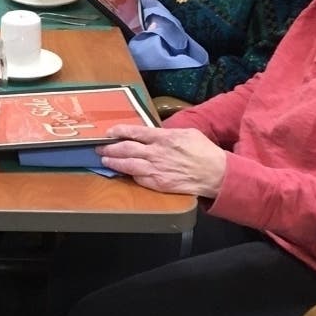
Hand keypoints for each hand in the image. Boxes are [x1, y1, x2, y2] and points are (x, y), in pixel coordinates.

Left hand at [96, 124, 226, 196]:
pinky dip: (129, 174)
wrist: (215, 174)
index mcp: (163, 138)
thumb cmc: (204, 151)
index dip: (119, 131)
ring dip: (114, 162)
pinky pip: (138, 179)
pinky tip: (122, 172)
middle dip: (110, 147)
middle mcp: (156, 153)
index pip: (135, 132)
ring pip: (128, 165)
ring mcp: (156, 170)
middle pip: (126, 149)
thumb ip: (167, 133)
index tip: (109, 131)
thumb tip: (154, 133)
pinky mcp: (158, 184)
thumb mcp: (187, 133)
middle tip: (99, 146)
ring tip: (105, 159)